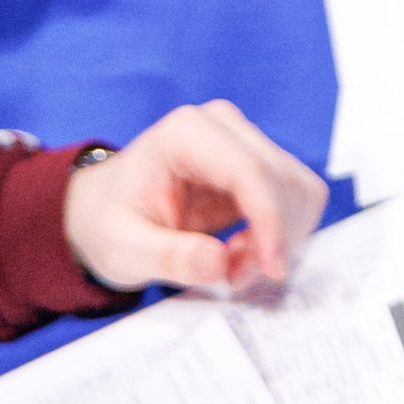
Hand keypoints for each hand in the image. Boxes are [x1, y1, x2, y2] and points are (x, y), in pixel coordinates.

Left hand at [64, 104, 326, 294]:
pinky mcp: (258, 166)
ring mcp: (245, 142)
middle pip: (282, 181)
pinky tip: (241, 252)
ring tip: (233, 266)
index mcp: (186, 134)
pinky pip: (294, 201)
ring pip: (299, 190)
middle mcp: (223, 127)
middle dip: (273, 237)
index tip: (272, 269)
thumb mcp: (124, 250)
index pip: (250, 172)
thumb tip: (218, 263)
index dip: (271, 222)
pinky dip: (280, 235)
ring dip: (280, 238)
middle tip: (235, 276)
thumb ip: (170, 257)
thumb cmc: (110, 224)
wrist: (104, 212)